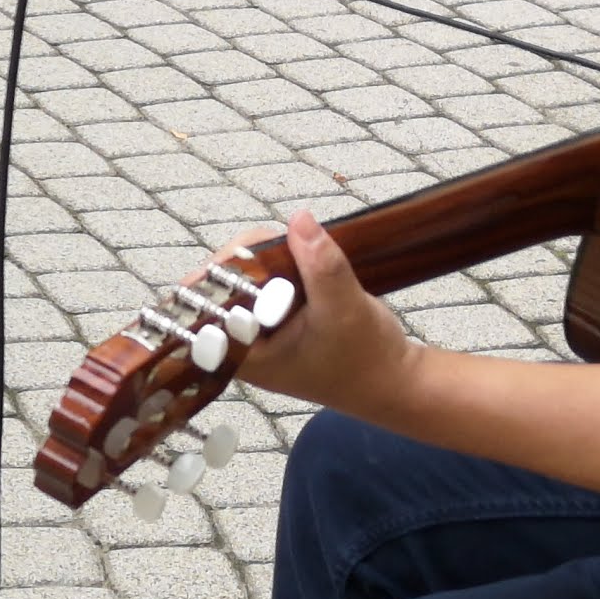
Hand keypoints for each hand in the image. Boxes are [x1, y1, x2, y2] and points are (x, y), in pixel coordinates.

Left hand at [230, 209, 415, 419]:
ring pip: (243, 281)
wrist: (394, 380)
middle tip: (286, 243)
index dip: (221, 275)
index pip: (205, 309)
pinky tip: (302, 260)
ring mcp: (258, 331)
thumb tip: (299, 219)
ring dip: (267, 260)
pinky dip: (280, 268)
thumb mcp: (345, 310)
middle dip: (250, 260)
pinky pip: (265, 285)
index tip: (252, 252)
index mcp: (243, 355)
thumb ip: (320, 266)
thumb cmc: (366, 359)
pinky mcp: (276, 319)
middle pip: (220, 288)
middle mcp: (241, 344)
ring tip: (300, 251)